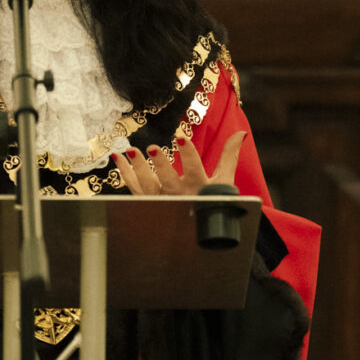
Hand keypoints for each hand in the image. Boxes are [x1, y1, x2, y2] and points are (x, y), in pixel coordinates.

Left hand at [112, 128, 245, 197]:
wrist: (196, 226)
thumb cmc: (210, 199)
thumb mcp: (223, 180)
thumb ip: (229, 155)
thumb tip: (241, 133)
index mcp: (199, 187)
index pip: (194, 169)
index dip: (187, 153)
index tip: (180, 136)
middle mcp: (179, 195)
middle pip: (168, 180)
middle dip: (160, 165)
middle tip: (152, 148)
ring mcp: (161, 199)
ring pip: (147, 185)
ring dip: (138, 168)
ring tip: (131, 150)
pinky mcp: (146, 200)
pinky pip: (133, 187)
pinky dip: (124, 172)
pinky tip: (118, 156)